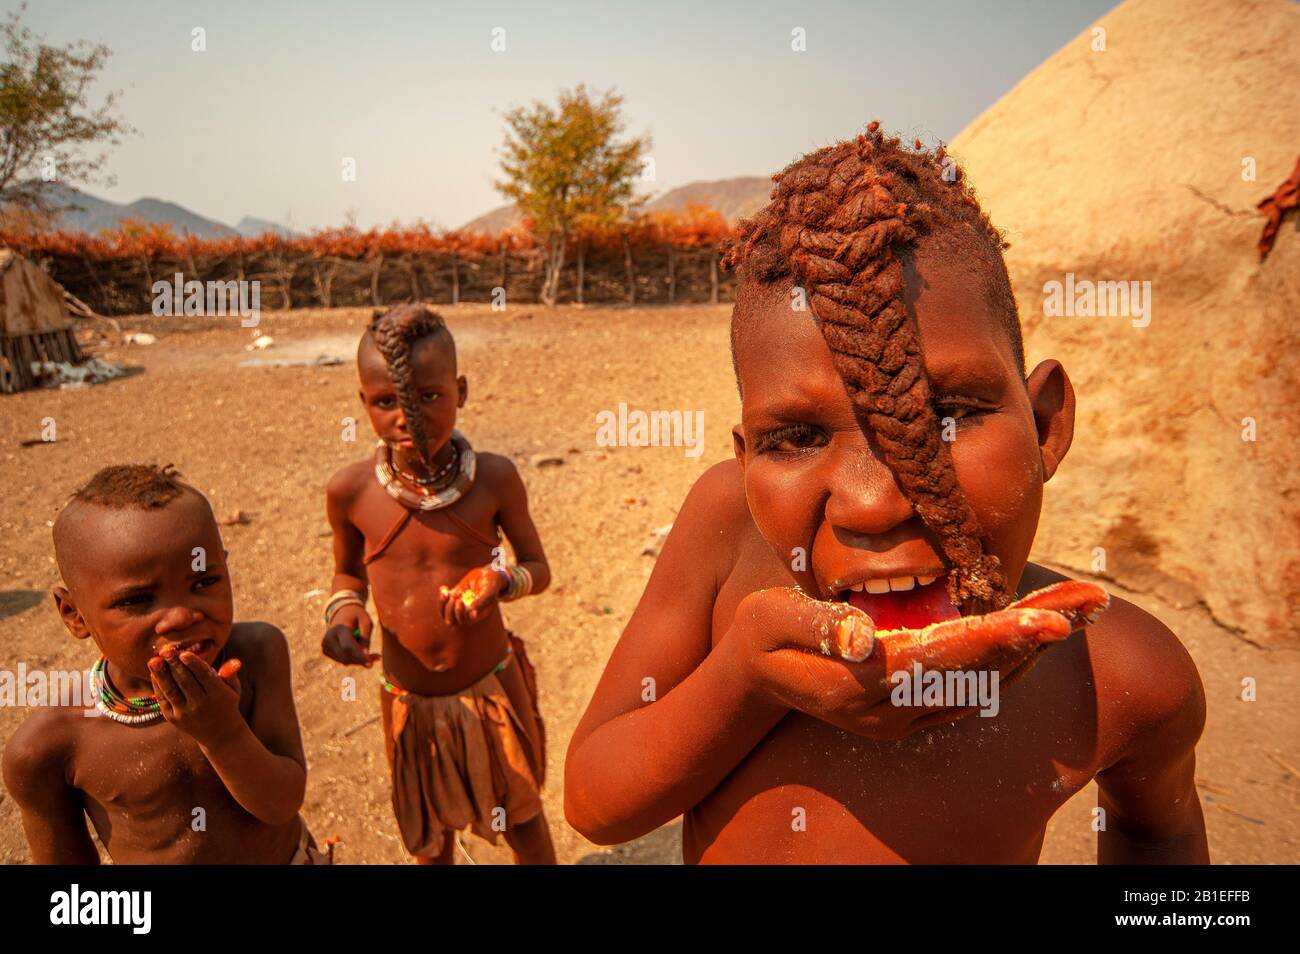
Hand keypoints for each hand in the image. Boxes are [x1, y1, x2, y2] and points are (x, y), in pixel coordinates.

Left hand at [148, 648, 244, 747]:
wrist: (219, 734)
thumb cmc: (226, 704)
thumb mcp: (234, 689)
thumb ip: (230, 674)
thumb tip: (234, 661)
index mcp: (218, 695)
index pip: (204, 676)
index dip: (194, 665)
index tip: (184, 653)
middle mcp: (201, 705)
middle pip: (185, 682)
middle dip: (174, 665)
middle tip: (165, 650)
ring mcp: (185, 713)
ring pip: (171, 691)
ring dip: (161, 675)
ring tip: (153, 660)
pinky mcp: (173, 718)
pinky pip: (164, 700)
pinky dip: (158, 686)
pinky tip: (154, 673)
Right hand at [321, 604, 379, 666]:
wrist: (342, 612)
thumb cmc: (357, 616)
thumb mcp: (366, 622)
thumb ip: (366, 638)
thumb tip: (365, 655)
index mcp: (339, 628)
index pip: (348, 647)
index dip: (359, 657)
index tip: (371, 664)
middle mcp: (329, 638)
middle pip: (345, 657)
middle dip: (361, 660)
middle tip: (376, 657)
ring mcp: (325, 645)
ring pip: (344, 661)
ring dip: (358, 659)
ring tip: (369, 651)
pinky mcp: (325, 650)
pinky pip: (342, 660)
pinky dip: (352, 658)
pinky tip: (358, 649)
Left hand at [439, 565, 504, 625]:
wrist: (487, 575)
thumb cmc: (491, 584)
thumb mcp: (489, 591)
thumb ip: (482, 602)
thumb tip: (472, 612)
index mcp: (476, 615)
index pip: (464, 621)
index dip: (459, 614)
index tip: (460, 601)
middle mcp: (466, 613)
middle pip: (452, 621)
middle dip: (450, 610)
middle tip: (456, 597)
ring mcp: (459, 606)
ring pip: (445, 614)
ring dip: (443, 605)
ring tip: (447, 593)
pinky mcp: (453, 597)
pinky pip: (443, 603)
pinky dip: (441, 596)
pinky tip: (444, 588)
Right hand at [729, 580, 1107, 740]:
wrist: (754, 679)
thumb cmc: (760, 637)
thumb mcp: (769, 622)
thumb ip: (814, 626)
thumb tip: (863, 637)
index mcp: (862, 686)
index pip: (944, 658)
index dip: (999, 637)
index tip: (1050, 619)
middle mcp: (894, 712)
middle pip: (983, 674)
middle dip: (1039, 636)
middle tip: (1096, 602)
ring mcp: (906, 719)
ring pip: (988, 687)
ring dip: (1037, 649)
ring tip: (1086, 610)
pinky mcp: (912, 714)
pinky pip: (976, 691)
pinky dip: (1014, 662)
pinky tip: (1039, 635)